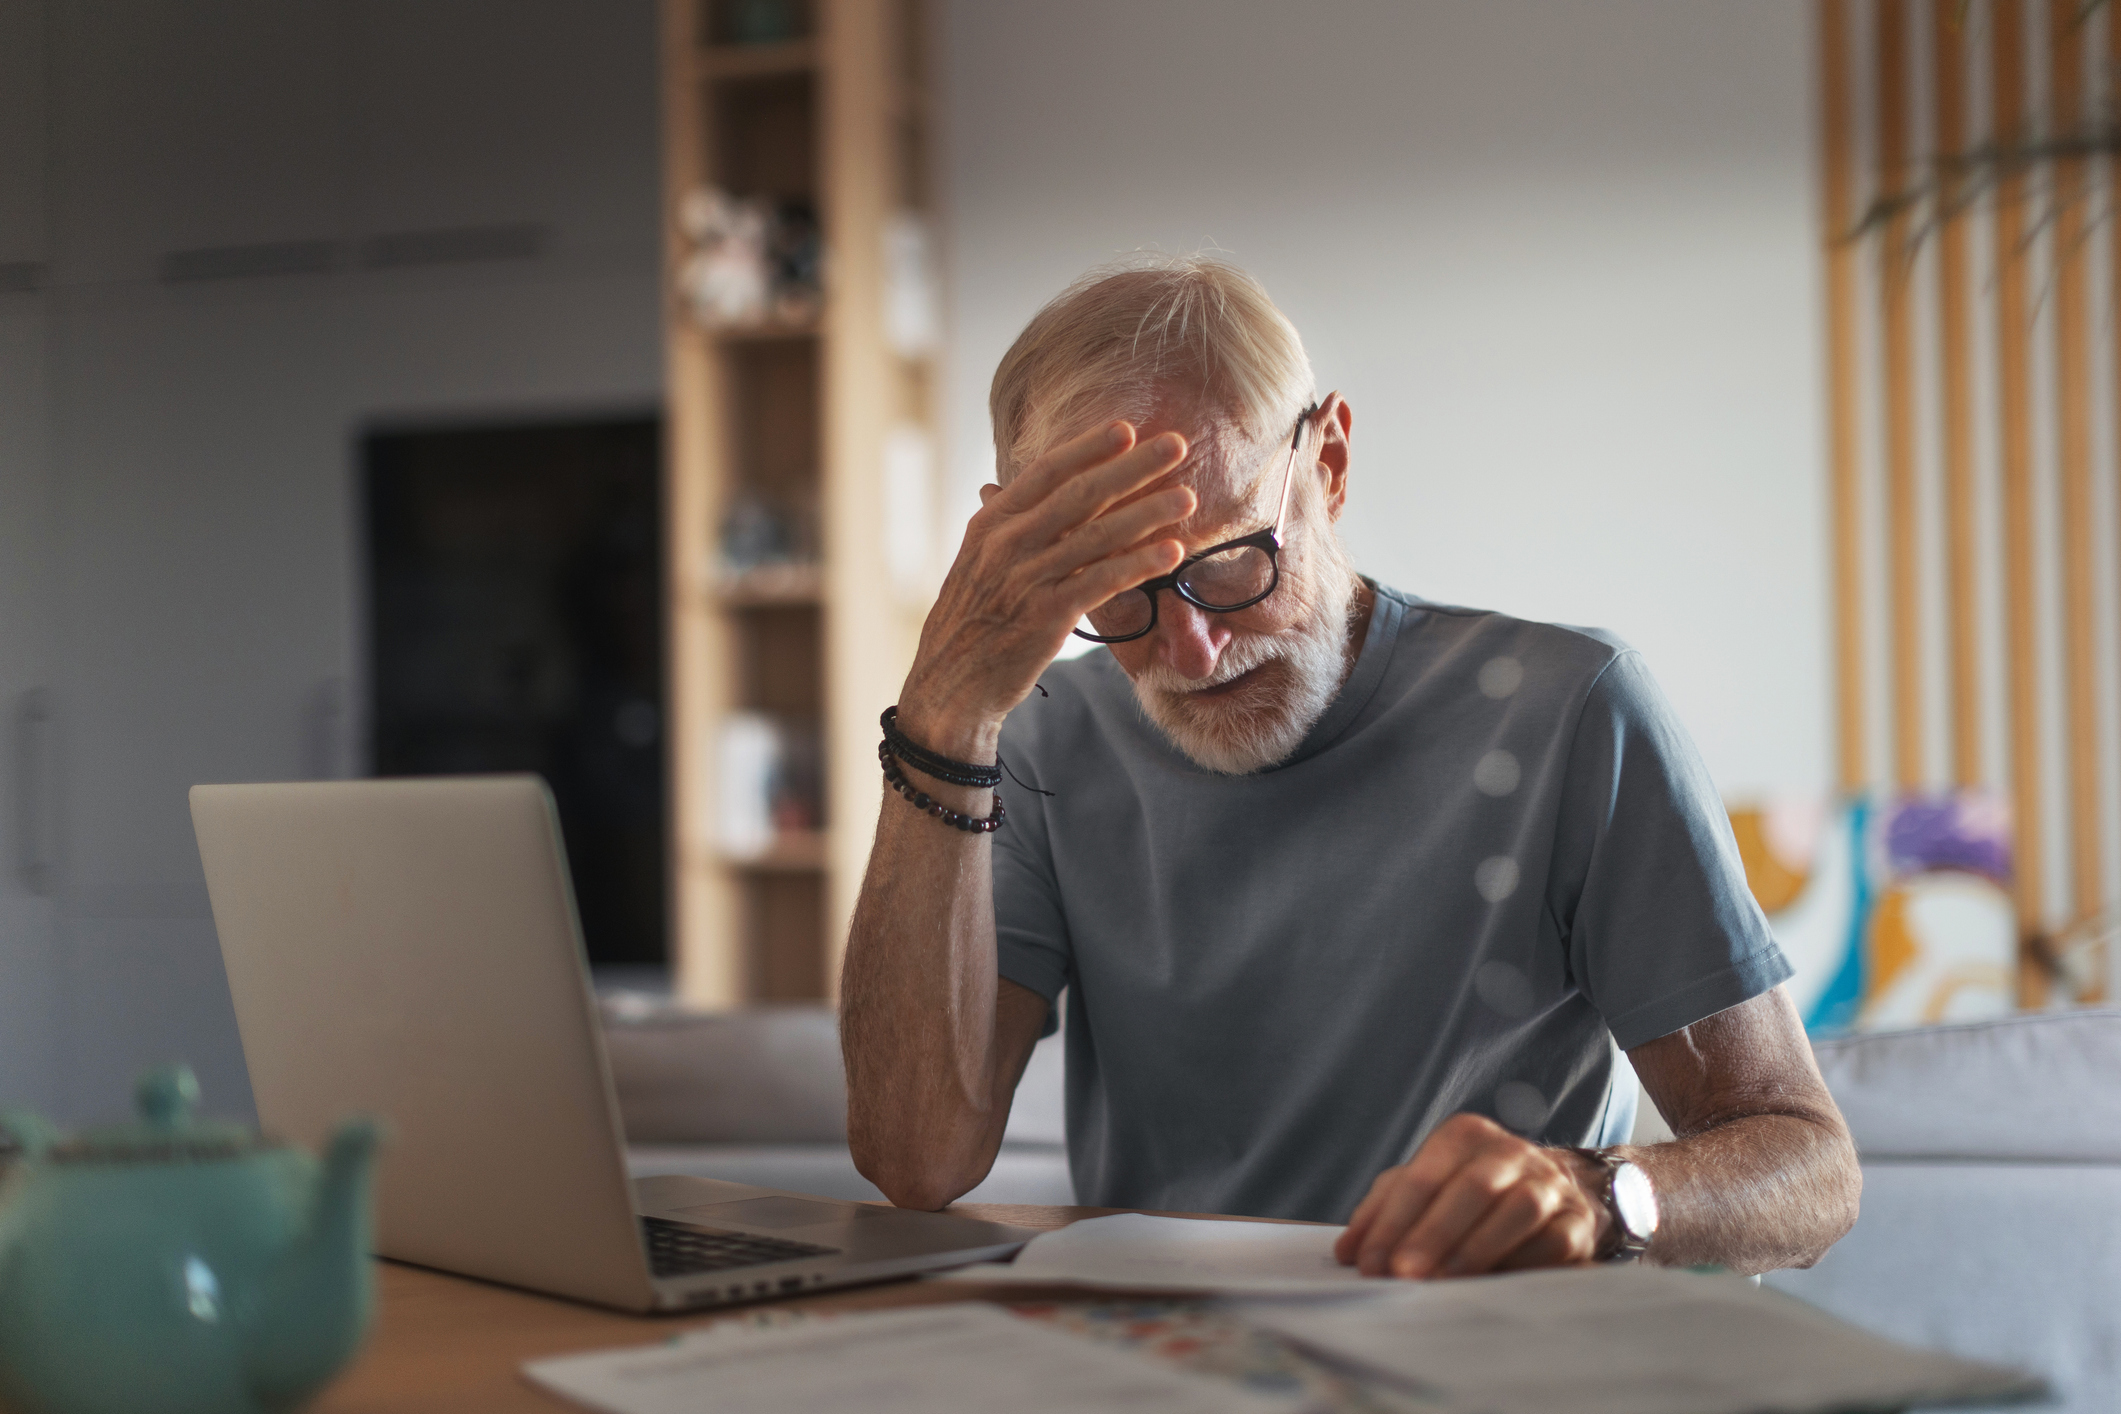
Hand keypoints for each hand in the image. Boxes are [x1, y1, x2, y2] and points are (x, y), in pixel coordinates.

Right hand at [897, 422, 1195, 757]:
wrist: (951, 684)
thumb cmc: (970, 621)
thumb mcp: (974, 563)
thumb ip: (999, 525)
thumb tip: (999, 485)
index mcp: (991, 523)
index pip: (1046, 472)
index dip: (1089, 448)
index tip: (1127, 428)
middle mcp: (1007, 544)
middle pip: (1080, 494)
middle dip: (1133, 467)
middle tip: (1176, 445)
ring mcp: (1027, 579)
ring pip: (1098, 535)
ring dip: (1149, 512)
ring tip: (1188, 496)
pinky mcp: (1048, 617)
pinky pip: (1103, 581)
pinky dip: (1140, 564)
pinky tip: (1172, 552)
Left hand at [1334, 1114, 1609, 1277]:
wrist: (1554, 1192)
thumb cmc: (1470, 1193)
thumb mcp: (1422, 1188)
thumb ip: (1382, 1213)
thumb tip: (1348, 1251)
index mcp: (1464, 1136)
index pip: (1423, 1175)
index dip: (1393, 1221)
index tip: (1369, 1263)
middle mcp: (1510, 1152)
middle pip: (1472, 1187)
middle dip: (1433, 1233)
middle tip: (1403, 1274)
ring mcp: (1549, 1184)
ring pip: (1518, 1209)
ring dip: (1477, 1248)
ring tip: (1443, 1283)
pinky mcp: (1577, 1221)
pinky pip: (1553, 1241)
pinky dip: (1523, 1263)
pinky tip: (1494, 1285)